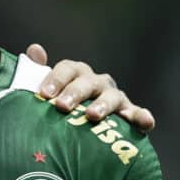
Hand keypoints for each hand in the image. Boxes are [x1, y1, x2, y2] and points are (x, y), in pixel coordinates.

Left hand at [25, 43, 155, 130]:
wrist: (82, 131)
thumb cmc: (62, 109)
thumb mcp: (48, 92)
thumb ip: (37, 73)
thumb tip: (35, 49)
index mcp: (77, 75)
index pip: (67, 69)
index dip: (55, 79)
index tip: (43, 94)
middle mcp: (97, 83)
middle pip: (88, 82)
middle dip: (75, 93)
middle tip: (62, 106)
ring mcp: (115, 98)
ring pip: (112, 97)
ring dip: (103, 105)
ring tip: (92, 116)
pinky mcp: (130, 115)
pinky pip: (139, 114)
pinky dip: (142, 116)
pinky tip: (144, 122)